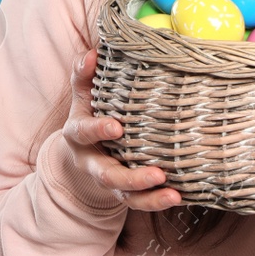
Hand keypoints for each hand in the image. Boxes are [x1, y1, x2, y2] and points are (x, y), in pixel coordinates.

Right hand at [61, 49, 181, 212]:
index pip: (84, 132)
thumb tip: (93, 53)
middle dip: (130, 177)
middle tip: (156, 173)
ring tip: (172, 194)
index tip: (117, 127)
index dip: (98, 130)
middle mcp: (90, 161)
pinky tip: (176, 197)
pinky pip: (138, 202)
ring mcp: (107, 180)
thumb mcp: (82, 94)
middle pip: (106, 175)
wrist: (81, 152)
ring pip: (125, 195)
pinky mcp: (123, 192)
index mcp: (77, 134)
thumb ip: (84, 74)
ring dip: (148, 197)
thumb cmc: (89, 113)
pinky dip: (155, 202)